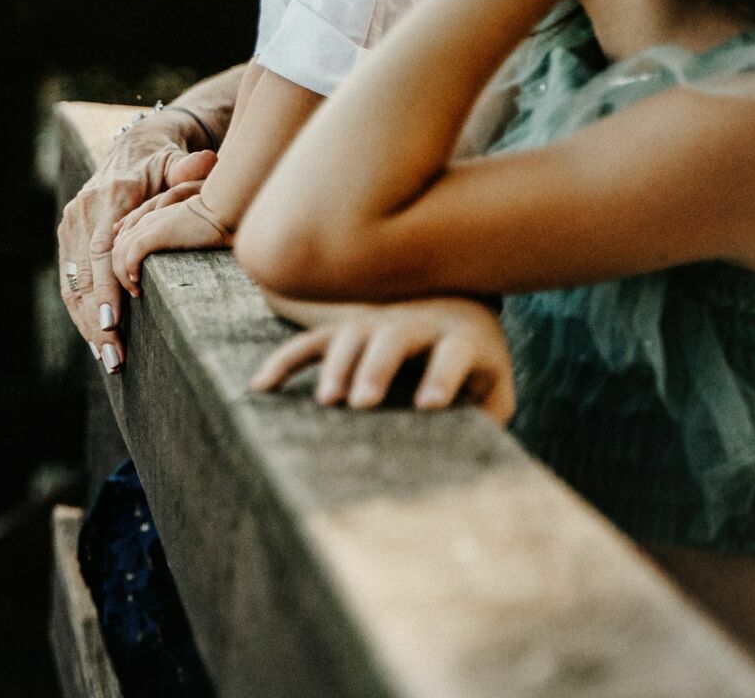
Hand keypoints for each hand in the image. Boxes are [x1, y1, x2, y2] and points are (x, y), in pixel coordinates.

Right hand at [58, 140, 215, 372]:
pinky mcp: (67, 237)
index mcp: (108, 197)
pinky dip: (82, 313)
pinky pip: (71, 282)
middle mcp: (82, 211)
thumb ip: (188, 169)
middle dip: (97, 321)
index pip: (101, 251)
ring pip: (73, 285)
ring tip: (108, 359)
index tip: (114, 323)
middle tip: (114, 357)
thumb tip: (206, 163)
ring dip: (88, 325)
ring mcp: (71, 225)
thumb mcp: (177, 162)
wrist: (132, 150)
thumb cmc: (163, 163)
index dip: (105, 290)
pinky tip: (97, 341)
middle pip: (84, 277)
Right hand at [249, 297, 514, 422]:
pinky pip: (309, 343)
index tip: (429, 405)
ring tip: (329, 401)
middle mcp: (414, 324)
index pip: (454, 352)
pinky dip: (285, 362)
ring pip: (349, 337)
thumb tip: (470, 448)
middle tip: (364, 402)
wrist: (451, 306)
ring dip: (337, 367)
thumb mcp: (491, 385)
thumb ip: (487, 413)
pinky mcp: (344, 331)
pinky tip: (262, 387)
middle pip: (393, 338)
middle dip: (376, 369)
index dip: (443, 376)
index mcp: (459, 337)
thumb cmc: (474, 365)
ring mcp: (375, 323)